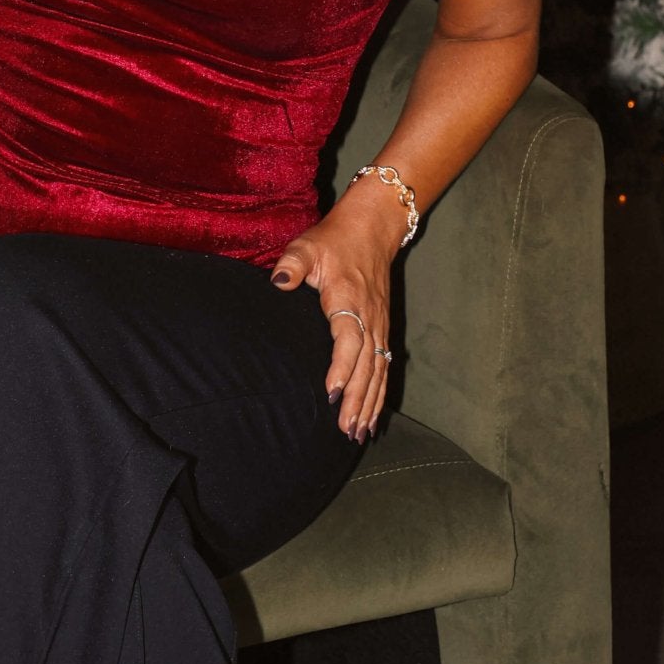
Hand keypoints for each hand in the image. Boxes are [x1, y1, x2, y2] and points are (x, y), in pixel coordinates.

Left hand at [268, 207, 397, 442]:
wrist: (371, 229)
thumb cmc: (333, 241)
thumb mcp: (307, 246)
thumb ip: (292, 263)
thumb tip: (279, 281)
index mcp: (348, 300)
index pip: (349, 339)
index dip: (342, 368)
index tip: (333, 393)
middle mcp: (368, 317)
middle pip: (367, 365)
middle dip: (358, 399)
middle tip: (345, 429)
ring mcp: (379, 325)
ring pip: (378, 371)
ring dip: (370, 403)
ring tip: (359, 433)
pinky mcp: (382, 329)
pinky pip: (384, 367)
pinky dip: (380, 395)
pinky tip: (373, 418)